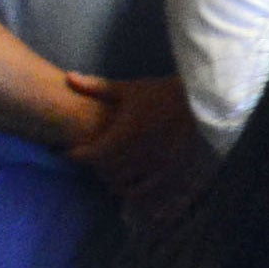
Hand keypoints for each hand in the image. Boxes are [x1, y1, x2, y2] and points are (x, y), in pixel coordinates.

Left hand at [64, 73, 205, 205]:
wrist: (200, 103)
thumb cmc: (162, 94)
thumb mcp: (129, 89)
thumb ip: (97, 86)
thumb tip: (68, 77)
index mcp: (126, 133)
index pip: (93, 154)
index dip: (78, 155)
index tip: (70, 152)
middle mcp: (139, 153)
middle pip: (106, 170)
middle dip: (94, 166)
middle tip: (89, 160)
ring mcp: (155, 165)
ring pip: (124, 182)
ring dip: (112, 178)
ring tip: (106, 171)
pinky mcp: (169, 172)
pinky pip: (145, 189)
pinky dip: (132, 189)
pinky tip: (127, 183)